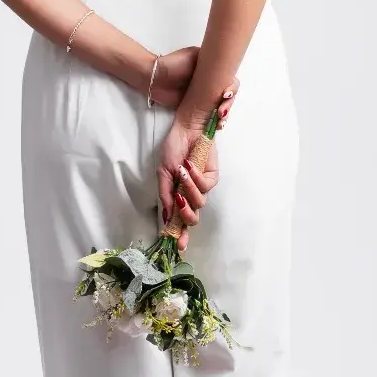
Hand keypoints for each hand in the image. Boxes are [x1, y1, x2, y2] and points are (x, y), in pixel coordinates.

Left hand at [148, 50, 240, 125]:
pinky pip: (210, 116)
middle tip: (221, 111)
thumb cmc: (173, 64)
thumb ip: (209, 58)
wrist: (155, 78)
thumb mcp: (193, 55)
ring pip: (221, 108)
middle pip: (228, 97)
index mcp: (213, 73)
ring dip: (224, 115)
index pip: (230, 82)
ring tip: (220, 121)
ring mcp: (204, 98)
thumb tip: (222, 61)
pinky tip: (217, 126)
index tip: (225, 94)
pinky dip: (215, 122)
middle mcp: (211, 85)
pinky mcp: (196, 109)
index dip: (232, 89)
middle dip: (228, 105)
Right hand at [155, 77, 239, 250]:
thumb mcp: (163, 173)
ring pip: (199, 203)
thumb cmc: (173, 148)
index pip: (180, 221)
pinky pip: (205, 186)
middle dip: (185, 214)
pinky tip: (189, 165)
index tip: (177, 246)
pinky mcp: (212, 177)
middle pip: (193, 219)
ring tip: (181, 173)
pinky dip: (195, 177)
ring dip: (188, 189)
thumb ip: (165, 195)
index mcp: (178, 196)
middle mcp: (191, 194)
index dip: (180, 235)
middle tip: (178, 202)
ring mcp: (202, 186)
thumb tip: (167, 216)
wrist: (186, 129)